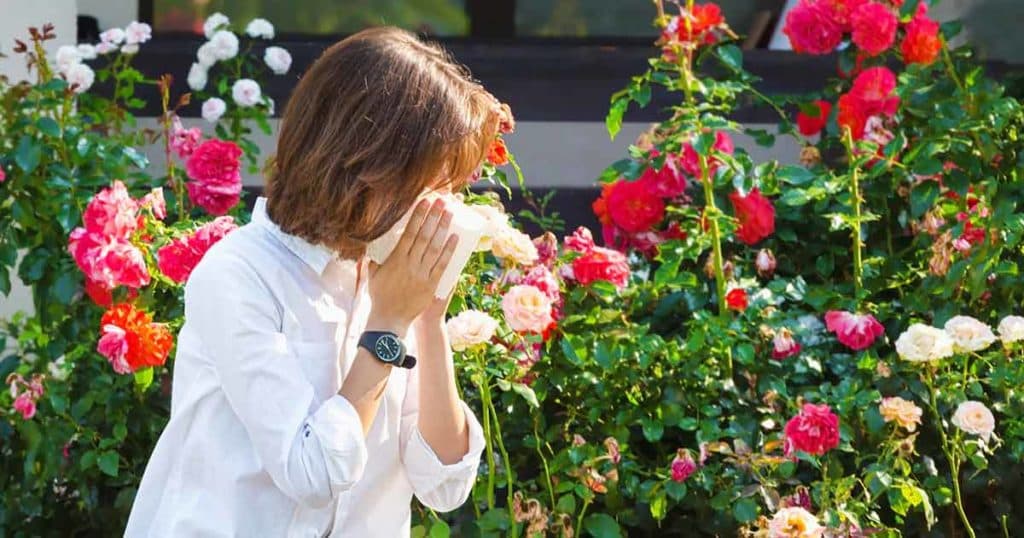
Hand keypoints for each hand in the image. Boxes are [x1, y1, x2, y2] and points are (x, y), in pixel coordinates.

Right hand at [367, 198, 458, 335]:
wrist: (389, 320)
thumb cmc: (380, 296)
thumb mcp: (373, 274)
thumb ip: (374, 258)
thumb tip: (371, 242)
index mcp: (395, 259)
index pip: (409, 233)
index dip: (418, 216)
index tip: (425, 202)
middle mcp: (409, 264)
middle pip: (424, 236)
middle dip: (434, 217)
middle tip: (442, 201)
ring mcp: (421, 275)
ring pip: (434, 248)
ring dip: (443, 229)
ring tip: (450, 213)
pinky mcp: (430, 285)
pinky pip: (442, 265)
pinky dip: (449, 251)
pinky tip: (456, 238)